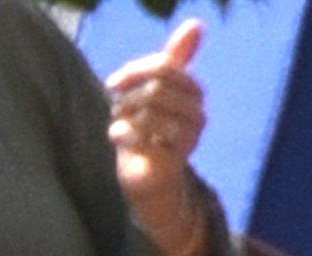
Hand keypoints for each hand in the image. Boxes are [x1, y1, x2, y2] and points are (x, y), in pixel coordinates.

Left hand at [106, 19, 205, 205]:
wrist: (148, 177)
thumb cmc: (150, 129)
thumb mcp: (158, 88)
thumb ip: (175, 58)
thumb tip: (197, 23)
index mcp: (194, 93)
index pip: (164, 68)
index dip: (134, 72)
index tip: (113, 84)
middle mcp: (198, 116)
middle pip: (156, 89)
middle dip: (128, 97)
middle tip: (117, 109)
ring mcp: (189, 140)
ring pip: (148, 112)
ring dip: (124, 117)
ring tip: (121, 125)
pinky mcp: (174, 162)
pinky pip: (142, 137)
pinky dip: (122, 136)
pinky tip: (120, 141)